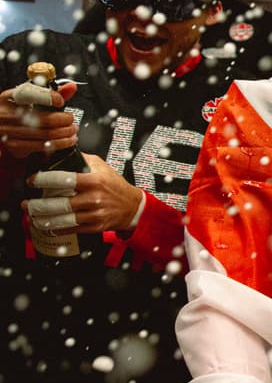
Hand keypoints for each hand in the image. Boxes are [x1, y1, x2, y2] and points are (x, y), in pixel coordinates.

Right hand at [0, 81, 77, 159]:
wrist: (0, 124)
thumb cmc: (16, 108)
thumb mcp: (27, 96)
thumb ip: (50, 92)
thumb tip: (71, 87)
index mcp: (10, 98)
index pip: (28, 94)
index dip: (47, 98)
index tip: (60, 101)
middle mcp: (7, 114)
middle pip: (42, 119)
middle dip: (63, 120)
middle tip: (72, 119)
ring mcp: (9, 132)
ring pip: (44, 135)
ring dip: (65, 133)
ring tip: (73, 130)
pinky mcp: (14, 146)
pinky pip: (41, 147)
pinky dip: (58, 144)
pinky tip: (66, 140)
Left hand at [23, 153, 143, 234]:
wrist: (133, 207)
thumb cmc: (116, 186)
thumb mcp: (103, 167)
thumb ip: (83, 160)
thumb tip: (62, 152)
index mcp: (94, 181)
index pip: (63, 179)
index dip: (43, 180)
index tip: (32, 180)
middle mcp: (94, 198)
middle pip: (59, 203)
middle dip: (37, 205)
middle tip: (26, 204)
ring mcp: (94, 214)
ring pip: (63, 219)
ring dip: (43, 220)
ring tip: (33, 216)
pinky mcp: (95, 227)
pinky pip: (71, 229)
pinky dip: (57, 230)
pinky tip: (48, 227)